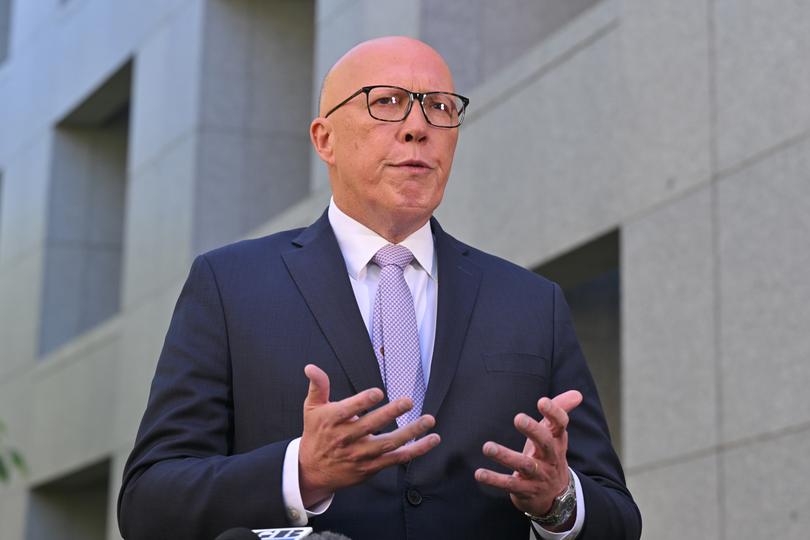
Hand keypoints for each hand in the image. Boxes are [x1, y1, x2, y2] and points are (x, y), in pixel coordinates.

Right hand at [298, 364, 440, 506]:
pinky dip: (416, 450)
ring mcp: (361, 454)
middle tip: (408, 401)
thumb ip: (318, 386)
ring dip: (410, 432)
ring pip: (388, 443)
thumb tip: (311, 367)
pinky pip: (397, 458)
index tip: (378, 392)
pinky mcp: (371, 466)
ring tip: (428, 420)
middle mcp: (347, 438)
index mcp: (332, 421)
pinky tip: (431, 440)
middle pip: (371, 426)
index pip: (347, 410)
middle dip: (390, 413)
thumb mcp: (312, 408)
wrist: (312, 470)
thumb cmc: (316, 433)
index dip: (362, 401)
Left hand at [474, 390, 582, 520]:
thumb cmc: (549, 456)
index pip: (560, 425)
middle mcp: (550, 458)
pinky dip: (494, 479)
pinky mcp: (525, 490)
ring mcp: (538, 475)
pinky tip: (479, 473)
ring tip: (487, 447)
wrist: (556, 496)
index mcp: (557, 441)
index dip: (554, 413)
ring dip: (506, 456)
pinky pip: (509, 484)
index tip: (542, 401)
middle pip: (545, 444)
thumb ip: (561, 411)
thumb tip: (577, 393)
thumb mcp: (555, 435)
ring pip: (524, 465)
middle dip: (533, 431)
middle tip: (518, 418)